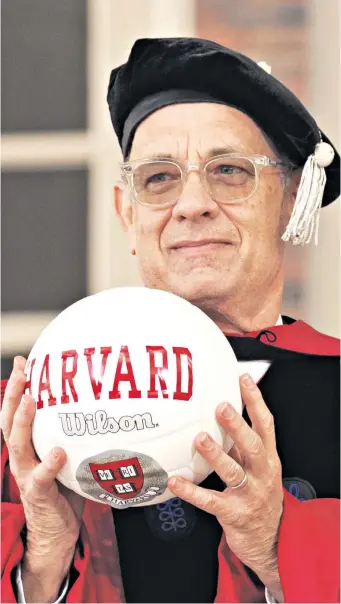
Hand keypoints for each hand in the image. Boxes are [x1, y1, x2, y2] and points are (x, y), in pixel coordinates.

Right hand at [1, 357, 84, 600]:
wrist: (55, 535)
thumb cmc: (65, 493)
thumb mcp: (67, 459)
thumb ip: (73, 437)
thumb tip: (99, 410)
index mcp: (28, 449)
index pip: (16, 413)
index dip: (17, 388)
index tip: (23, 362)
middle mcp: (22, 459)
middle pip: (10, 422)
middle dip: (14, 394)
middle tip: (22, 370)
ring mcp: (28, 476)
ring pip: (18, 446)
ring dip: (23, 421)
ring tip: (32, 399)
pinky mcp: (39, 495)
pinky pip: (43, 478)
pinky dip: (49, 464)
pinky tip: (58, 451)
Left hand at [168, 374, 283, 600]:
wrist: (269, 539)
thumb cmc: (258, 494)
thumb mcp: (259, 467)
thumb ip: (243, 444)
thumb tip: (222, 410)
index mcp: (268, 458)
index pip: (265, 424)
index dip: (255, 401)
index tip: (242, 379)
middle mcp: (262, 473)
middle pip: (253, 446)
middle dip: (237, 426)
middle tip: (221, 407)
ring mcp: (250, 494)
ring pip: (233, 472)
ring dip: (216, 454)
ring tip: (200, 438)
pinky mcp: (234, 514)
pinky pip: (210, 501)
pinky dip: (191, 491)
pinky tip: (175, 480)